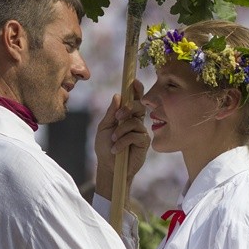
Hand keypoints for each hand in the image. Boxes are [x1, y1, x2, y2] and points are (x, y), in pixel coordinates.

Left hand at [94, 79, 148, 200]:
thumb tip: (118, 95)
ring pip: (134, 122)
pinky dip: (123, 141)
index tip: (134, 81)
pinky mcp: (144, 143)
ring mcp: (141, 132)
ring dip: (121, 130)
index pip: (134, 100)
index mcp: (126, 116)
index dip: (136, 90)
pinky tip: (116, 149)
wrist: (109, 167)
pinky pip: (135, 135)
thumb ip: (112, 112)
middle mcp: (136, 122)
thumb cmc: (105, 147)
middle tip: (118, 117)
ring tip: (113, 140)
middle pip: (139, 107)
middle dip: (128, 109)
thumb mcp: (104, 127)